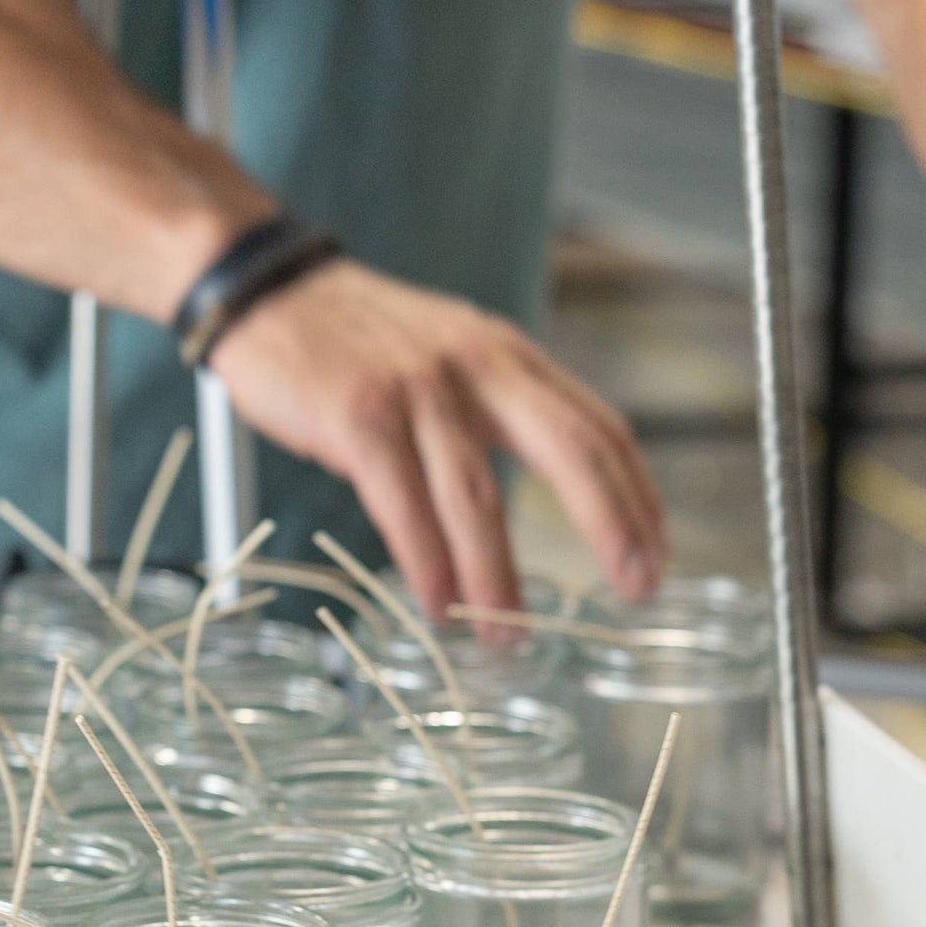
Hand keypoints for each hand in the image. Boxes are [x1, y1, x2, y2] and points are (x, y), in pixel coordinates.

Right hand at [206, 257, 666, 626]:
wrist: (269, 290)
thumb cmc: (361, 341)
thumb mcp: (453, 353)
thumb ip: (502, 408)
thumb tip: (555, 492)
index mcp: (508, 356)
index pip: (598, 426)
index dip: (637, 494)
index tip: (656, 554)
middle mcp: (476, 366)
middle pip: (568, 448)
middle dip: (610, 523)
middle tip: (636, 588)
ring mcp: (417, 391)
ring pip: (477, 496)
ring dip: (498, 578)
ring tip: (507, 636)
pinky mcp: (357, 415)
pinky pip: (402, 503)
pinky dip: (426, 563)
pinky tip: (439, 605)